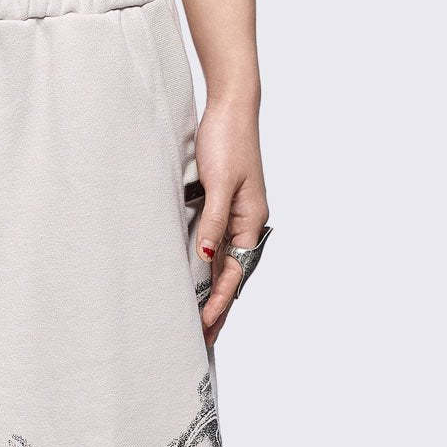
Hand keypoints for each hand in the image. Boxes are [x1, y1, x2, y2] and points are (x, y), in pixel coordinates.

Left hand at [194, 97, 268, 346]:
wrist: (231, 106)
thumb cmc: (228, 139)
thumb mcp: (219, 183)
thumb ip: (212, 222)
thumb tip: (206, 258)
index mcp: (251, 221)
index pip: (234, 274)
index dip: (218, 302)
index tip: (204, 326)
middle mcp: (246, 223)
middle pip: (231, 276)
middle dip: (217, 308)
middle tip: (203, 340)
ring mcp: (235, 216)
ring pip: (223, 265)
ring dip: (211, 292)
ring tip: (198, 321)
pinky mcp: (222, 206)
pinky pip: (215, 246)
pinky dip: (206, 269)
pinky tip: (195, 283)